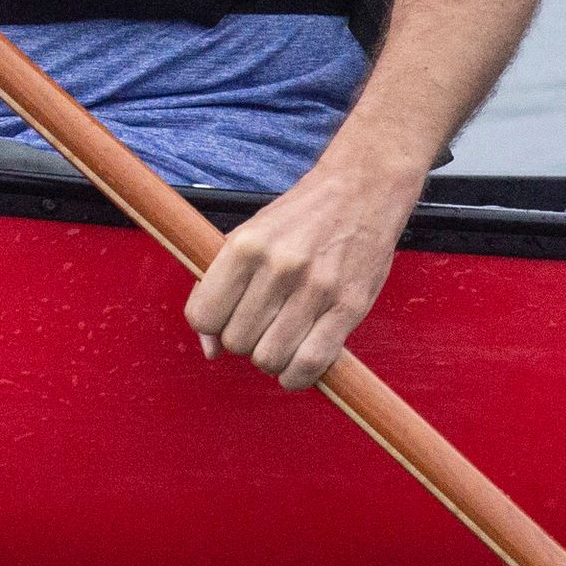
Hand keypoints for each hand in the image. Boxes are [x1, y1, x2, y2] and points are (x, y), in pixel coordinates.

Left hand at [183, 154, 422, 388]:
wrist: (362, 190)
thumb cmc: (301, 216)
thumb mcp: (247, 236)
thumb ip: (218, 286)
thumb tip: (209, 348)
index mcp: (246, 245)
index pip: (204, 315)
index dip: (211, 325)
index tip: (224, 319)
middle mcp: (278, 267)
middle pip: (236, 341)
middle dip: (243, 340)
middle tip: (260, 323)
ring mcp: (316, 288)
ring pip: (269, 358)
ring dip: (271, 358)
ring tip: (280, 338)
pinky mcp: (349, 307)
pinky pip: (310, 363)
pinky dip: (297, 375)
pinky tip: (297, 363)